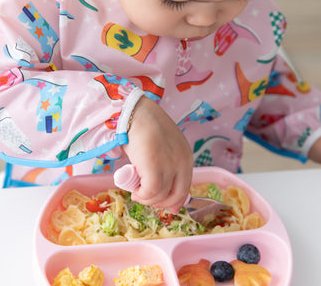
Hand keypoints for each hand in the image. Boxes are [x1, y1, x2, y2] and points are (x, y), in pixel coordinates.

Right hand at [122, 96, 192, 212]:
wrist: (135, 114)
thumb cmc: (145, 127)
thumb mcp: (163, 147)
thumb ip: (166, 164)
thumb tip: (160, 187)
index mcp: (186, 157)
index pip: (186, 186)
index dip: (176, 200)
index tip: (168, 207)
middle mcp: (182, 162)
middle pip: (177, 195)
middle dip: (160, 203)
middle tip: (145, 197)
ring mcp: (170, 165)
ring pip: (161, 196)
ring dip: (146, 198)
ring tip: (135, 190)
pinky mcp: (155, 168)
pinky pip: (150, 192)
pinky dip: (141, 195)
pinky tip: (134, 190)